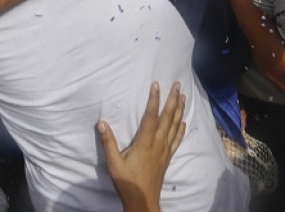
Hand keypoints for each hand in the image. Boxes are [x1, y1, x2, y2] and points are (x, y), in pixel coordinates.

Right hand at [98, 82, 185, 211]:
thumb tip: (101, 123)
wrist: (143, 200)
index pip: (151, 116)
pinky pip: (177, 140)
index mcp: (145, 143)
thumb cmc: (127, 182)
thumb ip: (108, 142)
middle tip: (177, 84)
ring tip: (182, 96)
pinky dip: (181, 129)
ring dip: (179, 110)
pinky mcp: (167, 157)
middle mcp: (158, 144)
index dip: (154, 100)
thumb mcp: (114, 163)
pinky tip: (183, 122)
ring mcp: (165, 150)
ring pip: (174, 126)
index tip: (157, 85)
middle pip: (167, 118)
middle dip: (172, 100)